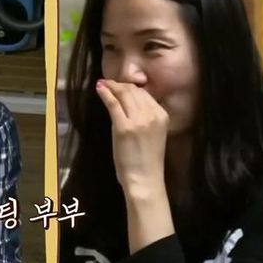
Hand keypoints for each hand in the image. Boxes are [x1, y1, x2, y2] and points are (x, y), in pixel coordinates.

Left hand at [96, 79, 167, 201]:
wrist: (144, 179)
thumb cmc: (147, 161)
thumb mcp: (153, 134)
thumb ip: (146, 118)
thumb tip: (131, 103)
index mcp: (162, 115)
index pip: (145, 94)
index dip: (131, 88)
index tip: (121, 86)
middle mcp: (152, 114)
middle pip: (134, 92)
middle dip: (121, 85)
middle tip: (110, 83)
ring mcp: (138, 120)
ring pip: (124, 94)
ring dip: (112, 86)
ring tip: (104, 84)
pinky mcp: (123, 127)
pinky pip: (113, 103)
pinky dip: (105, 93)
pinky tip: (99, 88)